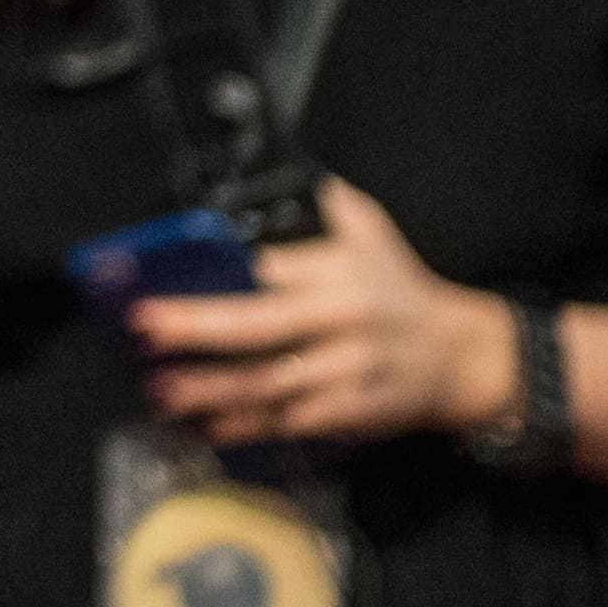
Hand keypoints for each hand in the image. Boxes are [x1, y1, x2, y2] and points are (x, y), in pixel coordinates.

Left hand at [129, 178, 507, 448]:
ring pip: (268, 385)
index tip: (170, 290)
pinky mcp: (347, 415)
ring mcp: (343, 376)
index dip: (224, 285)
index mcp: (340, 282)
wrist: (461, 359)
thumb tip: (308, 180)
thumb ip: (338, 210)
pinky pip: (289, 422)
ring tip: (162, 391)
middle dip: (197, 330)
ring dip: (211, 390)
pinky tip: (208, 426)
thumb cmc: (405, 292)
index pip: (274, 279)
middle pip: (259, 330)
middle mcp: (339, 329)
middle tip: (146, 329)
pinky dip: (248, 426)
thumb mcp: (377, 239)